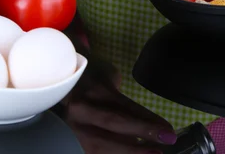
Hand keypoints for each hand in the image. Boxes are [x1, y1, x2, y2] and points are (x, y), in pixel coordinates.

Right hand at [62, 60, 176, 152]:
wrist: (56, 83)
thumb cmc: (89, 78)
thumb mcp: (108, 77)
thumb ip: (121, 97)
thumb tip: (145, 119)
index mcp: (94, 89)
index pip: (125, 106)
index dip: (147, 119)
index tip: (168, 130)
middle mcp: (82, 107)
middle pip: (114, 123)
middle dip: (142, 133)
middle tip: (167, 141)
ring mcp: (72, 125)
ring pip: (101, 144)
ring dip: (130, 151)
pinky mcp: (68, 139)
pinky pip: (92, 151)